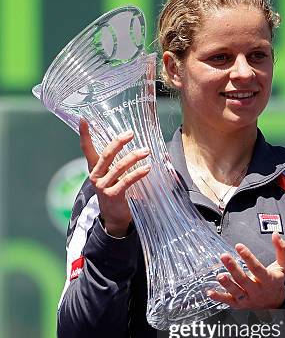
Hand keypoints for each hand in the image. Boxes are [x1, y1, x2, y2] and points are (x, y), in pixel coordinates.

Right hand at [79, 119, 150, 236]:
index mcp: (94, 169)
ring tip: (145, 151)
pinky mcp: (113, 195)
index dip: (84, 135)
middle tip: (130, 133)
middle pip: (106, 155)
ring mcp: (103, 186)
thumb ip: (116, 162)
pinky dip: (138, 173)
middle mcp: (96, 176)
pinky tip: (147, 168)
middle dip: (118, 142)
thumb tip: (132, 143)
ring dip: (133, 157)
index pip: (87, 149)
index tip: (83, 120)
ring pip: (119, 167)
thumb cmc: (115, 191)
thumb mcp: (111, 176)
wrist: (114, 217)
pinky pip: (127, 181)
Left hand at [208, 232, 284, 309]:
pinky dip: (218, 297)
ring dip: (226, 284)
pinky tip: (210, 292)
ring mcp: (248, 298)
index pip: (257, 268)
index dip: (248, 257)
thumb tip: (275, 235)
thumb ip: (282, 249)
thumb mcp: (284, 266)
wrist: (275, 302)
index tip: (239, 246)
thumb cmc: (276, 281)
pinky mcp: (239, 304)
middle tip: (224, 256)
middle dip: (233, 268)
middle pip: (244, 279)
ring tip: (219, 276)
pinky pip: (228, 301)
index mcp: (268, 280)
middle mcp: (257, 290)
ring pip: (236, 291)